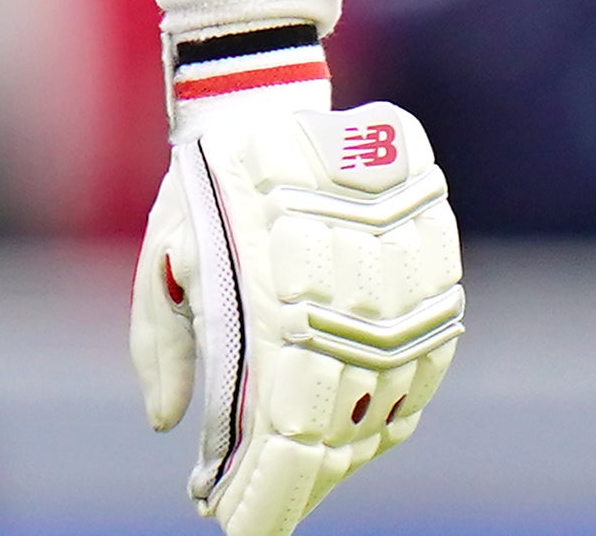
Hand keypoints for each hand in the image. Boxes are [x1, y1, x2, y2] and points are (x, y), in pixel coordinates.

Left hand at [130, 101, 462, 535]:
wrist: (273, 102)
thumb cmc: (201, 186)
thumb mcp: (161, 256)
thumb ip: (161, 343)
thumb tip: (167, 426)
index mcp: (279, 303)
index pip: (280, 431)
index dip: (262, 490)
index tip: (231, 524)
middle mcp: (351, 310)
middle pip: (333, 436)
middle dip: (293, 486)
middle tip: (255, 514)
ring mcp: (403, 302)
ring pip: (382, 416)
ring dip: (338, 459)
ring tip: (293, 480)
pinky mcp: (434, 290)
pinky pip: (418, 382)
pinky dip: (384, 420)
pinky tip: (349, 440)